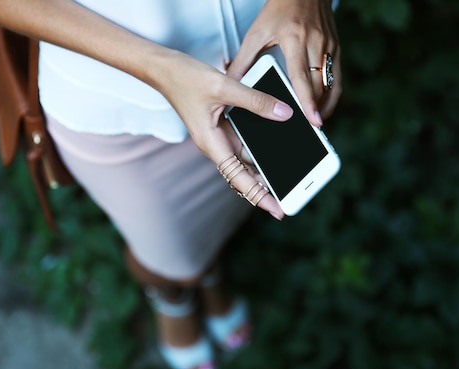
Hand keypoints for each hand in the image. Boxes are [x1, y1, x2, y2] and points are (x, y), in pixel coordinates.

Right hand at [153, 51, 292, 219]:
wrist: (164, 68)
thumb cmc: (185, 78)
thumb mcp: (224, 86)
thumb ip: (256, 101)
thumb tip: (285, 113)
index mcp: (211, 143)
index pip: (238, 179)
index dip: (259, 196)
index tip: (278, 210)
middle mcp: (216, 145)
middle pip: (245, 175)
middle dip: (267, 187)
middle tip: (294, 195)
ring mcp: (219, 137)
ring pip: (247, 159)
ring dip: (266, 167)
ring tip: (293, 176)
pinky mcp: (222, 126)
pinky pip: (245, 142)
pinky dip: (261, 146)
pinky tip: (279, 145)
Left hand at [227, 0, 341, 126]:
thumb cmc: (280, 8)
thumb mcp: (257, 31)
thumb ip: (244, 59)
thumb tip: (231, 83)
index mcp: (294, 39)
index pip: (301, 77)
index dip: (307, 101)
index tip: (313, 121)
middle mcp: (315, 43)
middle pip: (318, 86)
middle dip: (316, 110)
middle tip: (310, 131)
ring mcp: (329, 46)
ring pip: (330, 84)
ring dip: (324, 106)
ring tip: (315, 123)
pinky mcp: (336, 48)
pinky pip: (336, 78)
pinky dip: (331, 95)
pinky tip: (322, 106)